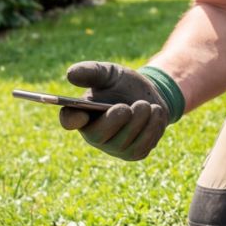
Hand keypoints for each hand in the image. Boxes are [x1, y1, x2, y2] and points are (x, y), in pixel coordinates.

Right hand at [59, 61, 179, 160]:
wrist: (150, 96)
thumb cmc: (123, 85)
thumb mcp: (109, 73)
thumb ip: (91, 72)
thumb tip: (70, 74)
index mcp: (82, 113)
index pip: (69, 120)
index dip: (72, 119)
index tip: (82, 113)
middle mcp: (94, 134)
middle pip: (98, 136)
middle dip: (116, 120)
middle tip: (130, 106)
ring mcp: (114, 147)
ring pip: (124, 143)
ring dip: (140, 122)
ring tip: (149, 105)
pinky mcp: (134, 153)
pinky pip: (143, 146)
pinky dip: (152, 128)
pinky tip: (156, 113)